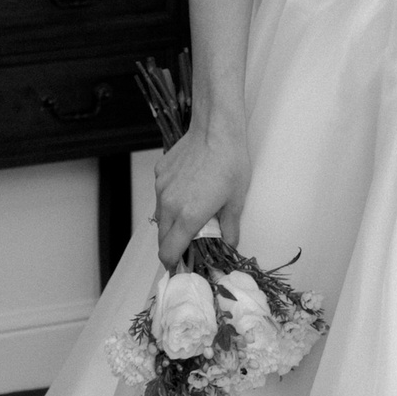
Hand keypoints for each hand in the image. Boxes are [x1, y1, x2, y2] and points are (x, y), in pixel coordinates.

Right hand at [154, 124, 247, 267]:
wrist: (216, 129)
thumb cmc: (230, 163)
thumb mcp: (236, 200)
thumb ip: (229, 228)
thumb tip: (229, 246)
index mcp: (188, 216)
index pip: (169, 252)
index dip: (174, 264)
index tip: (182, 266)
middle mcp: (169, 205)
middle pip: (162, 238)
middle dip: (173, 246)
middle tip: (191, 244)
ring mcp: (161, 188)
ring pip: (159, 216)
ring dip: (171, 223)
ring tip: (191, 216)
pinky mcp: (159, 174)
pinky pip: (161, 196)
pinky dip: (171, 200)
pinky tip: (189, 190)